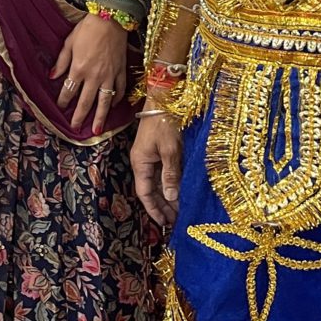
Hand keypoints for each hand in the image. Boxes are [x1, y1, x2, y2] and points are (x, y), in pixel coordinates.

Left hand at [51, 13, 127, 131]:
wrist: (111, 19)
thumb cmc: (87, 29)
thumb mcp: (69, 43)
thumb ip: (61, 62)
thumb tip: (52, 76)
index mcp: (79, 69)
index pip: (69, 91)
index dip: (63, 101)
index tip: (60, 107)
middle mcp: (94, 76)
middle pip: (86, 101)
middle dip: (80, 116)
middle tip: (76, 128)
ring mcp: (110, 75)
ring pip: (104, 101)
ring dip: (100, 117)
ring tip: (97, 130)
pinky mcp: (121, 72)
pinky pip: (120, 90)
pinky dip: (117, 99)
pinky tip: (113, 106)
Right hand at [132, 114, 182, 230]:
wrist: (164, 97)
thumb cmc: (165, 121)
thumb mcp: (169, 149)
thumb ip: (170, 174)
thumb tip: (170, 197)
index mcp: (140, 162)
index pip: (145, 193)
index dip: (154, 209)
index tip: (164, 223)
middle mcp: (143, 162)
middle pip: (151, 191)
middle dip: (162, 207)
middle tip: (175, 223)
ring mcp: (151, 157)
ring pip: (158, 184)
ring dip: (167, 198)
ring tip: (179, 213)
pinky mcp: (160, 151)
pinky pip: (163, 174)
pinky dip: (171, 186)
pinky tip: (179, 193)